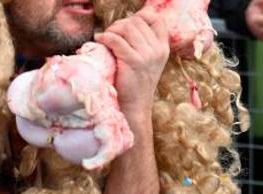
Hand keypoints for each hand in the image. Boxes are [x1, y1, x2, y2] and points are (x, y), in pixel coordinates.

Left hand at [94, 10, 169, 128]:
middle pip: (137, 21)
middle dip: (121, 24)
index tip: (127, 24)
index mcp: (163, 48)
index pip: (156, 19)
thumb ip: (143, 45)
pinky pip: (116, 40)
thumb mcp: (147, 63)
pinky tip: (99, 40)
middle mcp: (157, 50)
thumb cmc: (135, 85)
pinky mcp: (133, 61)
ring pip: (127, 28)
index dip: (140, 16)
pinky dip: (105, 37)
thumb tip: (125, 25)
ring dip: (112, 30)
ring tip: (105, 38)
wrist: (135, 107)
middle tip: (110, 34)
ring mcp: (146, 55)